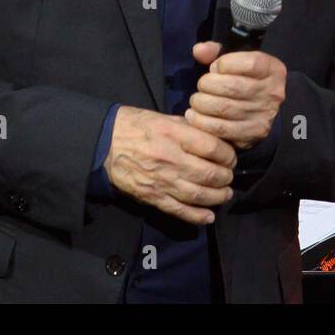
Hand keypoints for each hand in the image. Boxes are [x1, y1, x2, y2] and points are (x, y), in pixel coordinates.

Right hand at [103, 106, 236, 224]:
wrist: (103, 145)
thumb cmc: (135, 126)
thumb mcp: (163, 117)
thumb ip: (190, 128)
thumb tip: (214, 138)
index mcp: (174, 134)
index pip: (213, 148)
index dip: (228, 155)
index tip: (230, 157)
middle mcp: (170, 159)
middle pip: (210, 174)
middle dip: (226, 177)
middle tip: (228, 175)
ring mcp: (161, 181)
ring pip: (198, 195)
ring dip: (218, 197)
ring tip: (225, 193)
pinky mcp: (152, 197)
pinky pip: (179, 211)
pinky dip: (197, 216)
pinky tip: (209, 216)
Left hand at [185, 41, 285, 150]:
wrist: (261, 110)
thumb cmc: (244, 79)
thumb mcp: (236, 60)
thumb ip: (216, 52)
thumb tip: (199, 50)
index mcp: (272, 70)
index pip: (250, 63)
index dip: (225, 63)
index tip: (215, 68)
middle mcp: (272, 93)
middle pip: (233, 87)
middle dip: (208, 84)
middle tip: (202, 86)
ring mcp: (263, 116)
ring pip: (224, 108)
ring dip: (201, 103)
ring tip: (196, 101)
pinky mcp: (251, 135)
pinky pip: (221, 129)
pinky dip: (201, 122)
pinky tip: (194, 116)